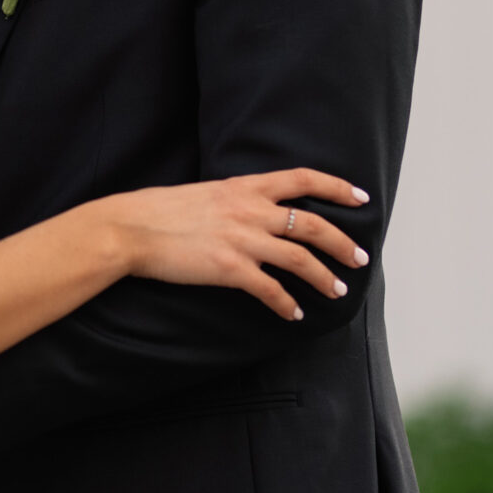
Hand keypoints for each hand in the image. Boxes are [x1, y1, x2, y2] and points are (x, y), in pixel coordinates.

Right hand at [99, 168, 370, 319]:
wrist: (130, 228)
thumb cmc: (160, 211)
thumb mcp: (205, 193)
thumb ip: (234, 199)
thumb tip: (253, 210)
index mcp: (244, 186)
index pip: (302, 179)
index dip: (337, 187)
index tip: (361, 196)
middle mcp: (250, 210)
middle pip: (313, 225)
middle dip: (343, 243)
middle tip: (360, 257)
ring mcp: (241, 240)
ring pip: (300, 259)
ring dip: (325, 277)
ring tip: (338, 291)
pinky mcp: (229, 269)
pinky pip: (270, 290)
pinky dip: (287, 304)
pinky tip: (295, 314)